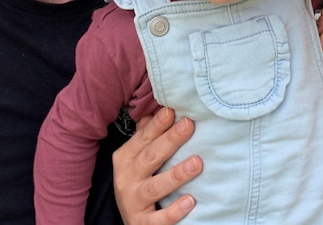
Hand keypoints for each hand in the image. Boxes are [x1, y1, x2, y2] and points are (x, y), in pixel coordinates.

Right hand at [113, 107, 201, 224]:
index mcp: (125, 158)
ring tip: (197, 163)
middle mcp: (126, 178)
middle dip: (169, 141)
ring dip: (176, 174)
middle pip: (150, 157)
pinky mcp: (141, 223)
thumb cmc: (138, 182)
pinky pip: (158, 218)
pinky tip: (190, 201)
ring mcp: (133, 201)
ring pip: (154, 187)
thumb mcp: (137, 158)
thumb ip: (146, 136)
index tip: (173, 110)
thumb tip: (161, 108)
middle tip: (189, 125)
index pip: (143, 138)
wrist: (132, 220)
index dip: (158, 125)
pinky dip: (174, 211)